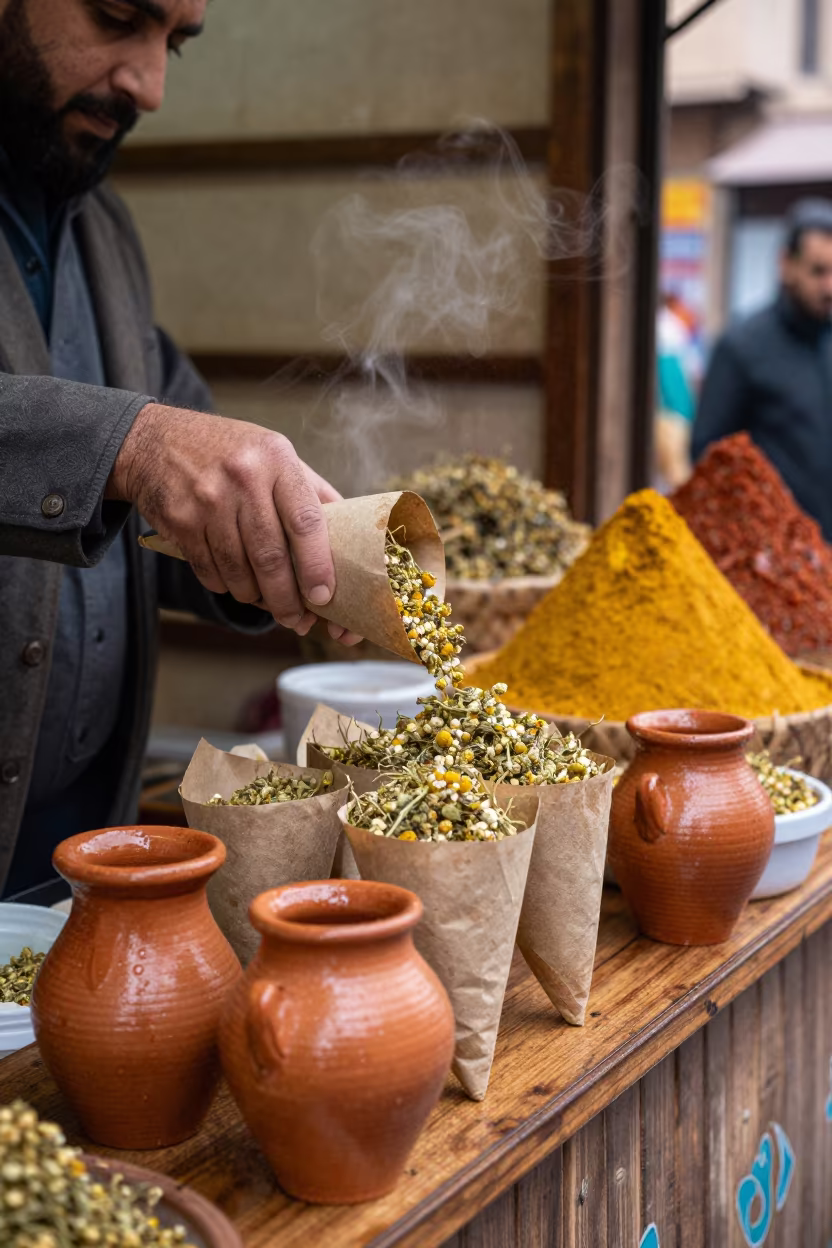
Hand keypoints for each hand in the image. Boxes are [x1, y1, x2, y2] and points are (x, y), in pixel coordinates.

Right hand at [108, 403, 360, 640]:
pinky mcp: (180, 520)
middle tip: (296, 619)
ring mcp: (207, 500)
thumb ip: (311, 492)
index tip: (324, 596)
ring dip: (255, 597)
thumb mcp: (275, 453)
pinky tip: (233, 582)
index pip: (305, 521)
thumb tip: (348, 535)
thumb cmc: (230, 451)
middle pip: (271, 556)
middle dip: (286, 598)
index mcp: (277, 460)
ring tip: (265, 602)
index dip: (317, 565)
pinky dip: (225, 586)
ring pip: (239, 570)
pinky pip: (209, 570)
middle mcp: (243, 478)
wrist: (155, 440)